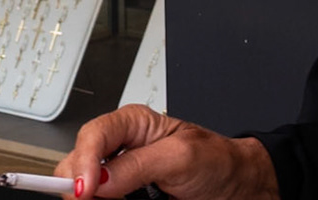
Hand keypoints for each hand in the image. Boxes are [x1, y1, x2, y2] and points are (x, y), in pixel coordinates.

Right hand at [56, 105, 278, 199]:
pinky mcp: (125, 199)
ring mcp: (120, 180)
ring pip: (86, 194)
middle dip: (82, 187)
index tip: (86, 192)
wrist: (239, 190)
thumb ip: (137, 165)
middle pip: (78, 167)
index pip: (92, 136)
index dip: (83, 163)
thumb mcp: (180, 157)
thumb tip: (98, 178)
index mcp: (130, 125)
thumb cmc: (217, 163)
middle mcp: (120, 151)